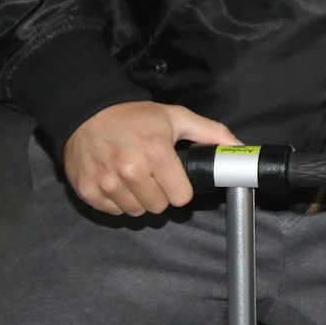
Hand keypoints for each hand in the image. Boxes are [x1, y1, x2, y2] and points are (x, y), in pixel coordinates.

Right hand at [63, 101, 240, 216]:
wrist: (86, 112)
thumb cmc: (133, 116)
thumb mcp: (175, 117)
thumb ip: (210, 133)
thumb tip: (239, 148)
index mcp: (156, 153)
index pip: (181, 197)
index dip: (180, 188)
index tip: (173, 177)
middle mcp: (131, 171)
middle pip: (159, 207)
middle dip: (160, 194)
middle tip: (152, 176)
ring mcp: (108, 183)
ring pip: (136, 212)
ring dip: (139, 199)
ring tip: (134, 178)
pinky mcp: (88, 191)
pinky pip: (113, 211)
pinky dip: (117, 201)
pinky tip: (116, 181)